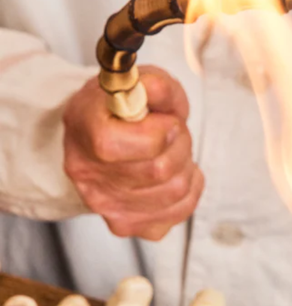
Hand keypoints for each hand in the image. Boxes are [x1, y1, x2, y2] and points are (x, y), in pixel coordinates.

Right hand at [63, 66, 202, 240]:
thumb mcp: (140, 82)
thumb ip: (155, 84)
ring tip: (173, 149)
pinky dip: (190, 188)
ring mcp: (105, 204)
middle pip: (160, 170)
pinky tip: (176, 171)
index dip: (162, 129)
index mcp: (86, 130)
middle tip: (174, 131)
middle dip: (181, 143)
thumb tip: (155, 89)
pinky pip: (179, 211)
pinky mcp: (126, 223)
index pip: (132, 144)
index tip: (166, 119)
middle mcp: (89, 174)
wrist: (99, 133)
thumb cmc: (121, 107)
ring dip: (186, 164)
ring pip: (175, 191)